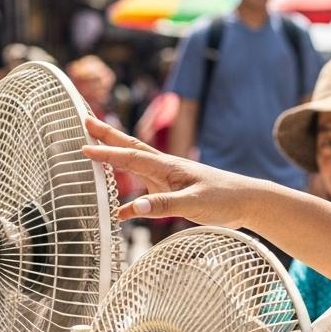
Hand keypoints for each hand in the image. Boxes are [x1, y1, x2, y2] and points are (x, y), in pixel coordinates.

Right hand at [81, 115, 251, 224]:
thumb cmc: (224, 199)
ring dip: (114, 156)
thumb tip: (132, 208)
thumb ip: (163, 205)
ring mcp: (167, 179)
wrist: (247, 201)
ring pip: (135, 165)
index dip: (107, 152)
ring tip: (94, 147)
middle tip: (84, 120)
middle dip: (107, 136)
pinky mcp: (172, 192)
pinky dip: (129, 200)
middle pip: (130, 148)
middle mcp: (164, 168)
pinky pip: (144, 191)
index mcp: (167, 167)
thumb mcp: (193, 203)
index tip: (83, 147)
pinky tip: (118, 212)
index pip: (131, 157)